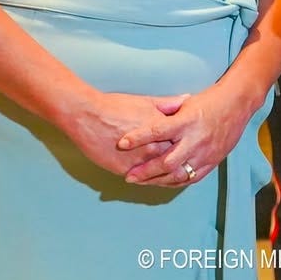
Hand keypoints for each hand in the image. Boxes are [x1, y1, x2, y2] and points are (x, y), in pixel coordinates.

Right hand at [61, 90, 184, 176]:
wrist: (88, 116)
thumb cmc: (116, 106)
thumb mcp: (146, 101)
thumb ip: (168, 104)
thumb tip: (187, 99)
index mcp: (160, 129)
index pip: (182, 142)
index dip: (187, 145)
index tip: (192, 146)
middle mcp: (151, 147)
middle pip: (173, 160)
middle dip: (180, 162)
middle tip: (186, 163)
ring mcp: (138, 161)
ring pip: (159, 173)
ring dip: (166, 174)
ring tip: (172, 174)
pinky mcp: (124, 170)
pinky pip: (142, 180)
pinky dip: (148, 179)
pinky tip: (152, 178)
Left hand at [117, 78, 255, 186]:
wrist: (238, 104)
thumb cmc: (210, 100)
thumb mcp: (186, 102)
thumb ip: (167, 111)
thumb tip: (144, 116)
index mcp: (187, 121)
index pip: (158, 130)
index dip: (139, 137)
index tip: (122, 142)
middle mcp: (195, 139)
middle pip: (166, 161)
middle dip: (145, 170)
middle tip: (129, 175)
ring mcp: (204, 153)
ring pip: (177, 174)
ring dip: (156, 180)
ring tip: (141, 182)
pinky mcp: (211, 162)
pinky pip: (190, 178)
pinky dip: (174, 182)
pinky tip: (162, 183)